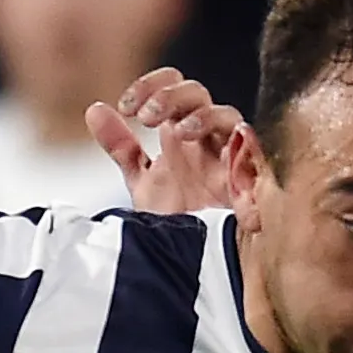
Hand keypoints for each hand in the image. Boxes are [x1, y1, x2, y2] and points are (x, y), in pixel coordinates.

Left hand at [94, 68, 254, 213]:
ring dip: (203, 117)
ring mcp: (229, 161)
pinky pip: (257, 157)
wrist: (187, 266)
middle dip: (171, 98)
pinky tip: (229, 147)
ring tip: (180, 133)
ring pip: (227, 116)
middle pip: (197, 94)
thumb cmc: (175, 223)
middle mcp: (206, 141)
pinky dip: (247, 147)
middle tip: (147, 118)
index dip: (151, 86)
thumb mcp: (142, 181)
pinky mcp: (249, 187)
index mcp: (182, 135)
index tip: (126, 107)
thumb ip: (121, 147)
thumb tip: (94, 109)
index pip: (173, 87)